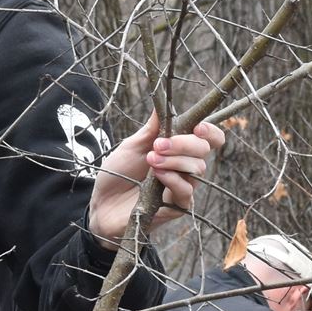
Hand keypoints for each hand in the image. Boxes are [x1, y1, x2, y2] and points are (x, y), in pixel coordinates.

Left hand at [89, 112, 225, 241]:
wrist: (101, 203)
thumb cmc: (118, 173)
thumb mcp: (132, 146)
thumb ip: (150, 129)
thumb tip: (162, 104)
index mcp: (178, 149)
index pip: (208, 138)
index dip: (209, 131)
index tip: (197, 127)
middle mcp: (185, 167)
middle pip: (204, 150)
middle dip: (184, 143)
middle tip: (159, 145)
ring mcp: (183, 186)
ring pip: (197, 169)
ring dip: (174, 160)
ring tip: (151, 159)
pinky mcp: (177, 206)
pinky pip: (186, 191)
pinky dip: (173, 179)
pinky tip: (158, 174)